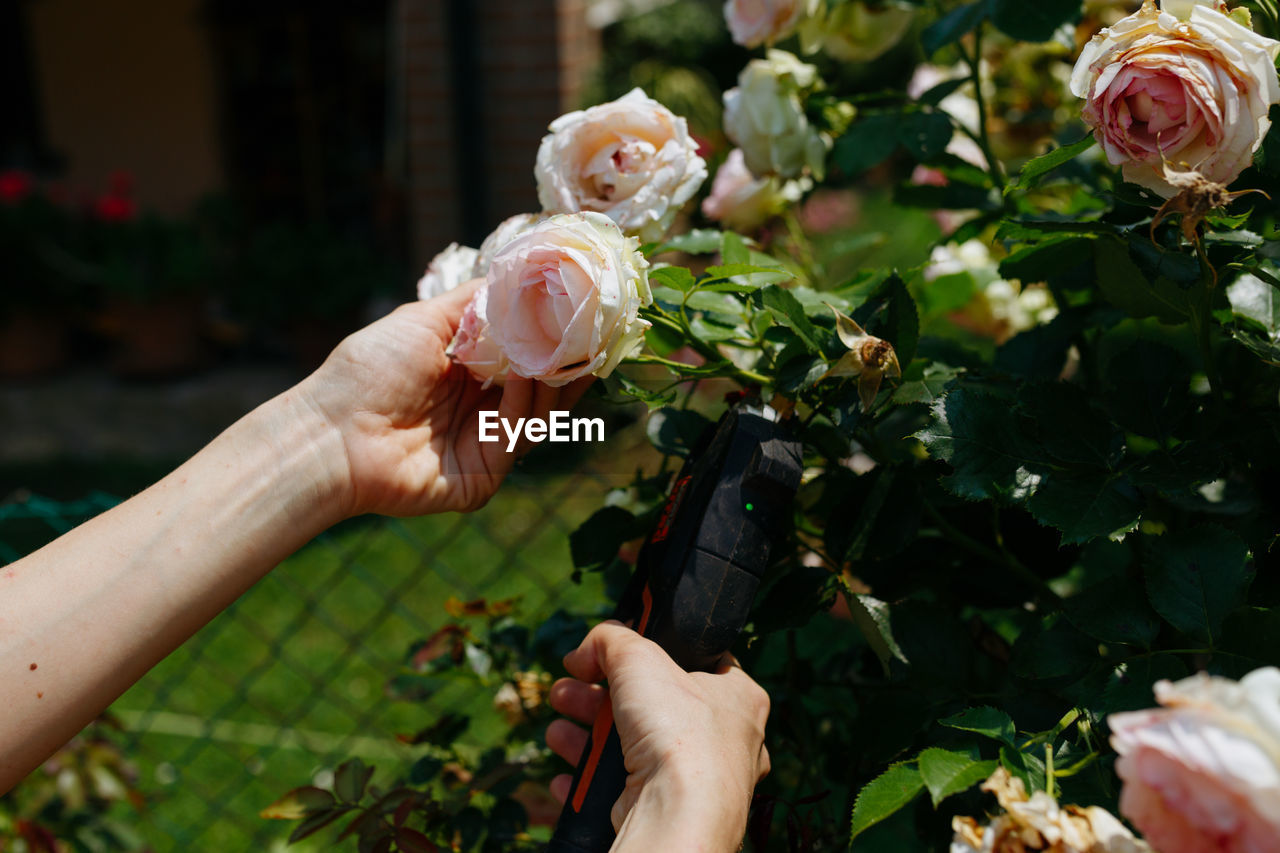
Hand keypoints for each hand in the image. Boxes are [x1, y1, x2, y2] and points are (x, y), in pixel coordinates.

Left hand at [298, 280, 591, 517]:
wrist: (332, 434)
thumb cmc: (368, 370)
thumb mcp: (422, 320)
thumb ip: (472, 301)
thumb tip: (516, 274)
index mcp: (464, 377)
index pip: (523, 361)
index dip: (552, 342)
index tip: (583, 316)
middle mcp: (477, 413)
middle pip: (541, 393)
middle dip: (567, 366)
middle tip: (596, 337)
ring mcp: (481, 449)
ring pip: (537, 417)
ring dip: (550, 381)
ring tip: (559, 349)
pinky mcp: (482, 480)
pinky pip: (515, 440)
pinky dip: (522, 406)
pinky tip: (522, 377)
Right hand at [546, 621, 770, 850]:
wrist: (676, 812)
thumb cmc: (678, 731)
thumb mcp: (640, 658)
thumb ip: (612, 640)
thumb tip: (589, 646)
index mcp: (738, 697)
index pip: (698, 662)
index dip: (653, 651)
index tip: (614, 651)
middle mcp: (726, 741)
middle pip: (652, 706)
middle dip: (599, 697)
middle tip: (568, 687)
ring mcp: (698, 781)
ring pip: (635, 749)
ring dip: (587, 738)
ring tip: (555, 730)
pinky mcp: (671, 811)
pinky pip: (625, 791)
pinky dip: (592, 782)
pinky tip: (566, 775)